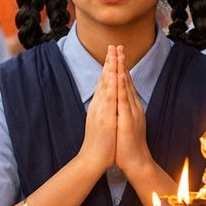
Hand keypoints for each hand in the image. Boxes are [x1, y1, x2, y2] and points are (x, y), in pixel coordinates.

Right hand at [79, 45, 116, 174]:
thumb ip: (103, 110)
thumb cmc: (99, 143)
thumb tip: (106, 101)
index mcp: (99, 106)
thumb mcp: (101, 122)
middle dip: (109, 62)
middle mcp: (98, 105)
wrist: (92, 159)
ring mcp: (100, 111)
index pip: (104, 82)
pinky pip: (108, 99)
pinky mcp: (104, 118)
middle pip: (104, 80)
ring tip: (114, 54)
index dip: (108, 66)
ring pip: (105, 86)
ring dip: (110, 69)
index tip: (113, 53)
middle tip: (113, 45)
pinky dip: (111, 86)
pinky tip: (113, 75)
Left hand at [114, 45, 150, 179]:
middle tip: (118, 45)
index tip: (116, 53)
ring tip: (119, 54)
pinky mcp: (128, 120)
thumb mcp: (124, 123)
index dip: (121, 67)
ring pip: (126, 87)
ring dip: (122, 69)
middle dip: (122, 62)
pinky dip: (122, 86)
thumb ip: (123, 111)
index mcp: (130, 107)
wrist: (136, 162)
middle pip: (126, 81)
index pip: (125, 84)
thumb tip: (119, 102)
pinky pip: (124, 100)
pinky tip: (120, 75)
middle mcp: (132, 107)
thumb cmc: (127, 145)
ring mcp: (131, 112)